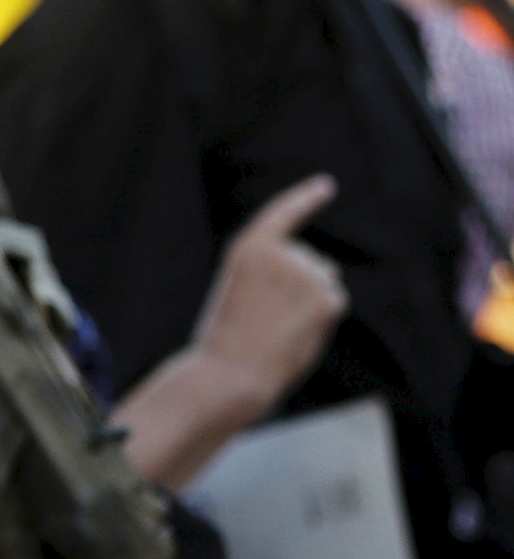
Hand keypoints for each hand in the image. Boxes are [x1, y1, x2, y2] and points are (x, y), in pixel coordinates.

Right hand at [194, 175, 345, 413]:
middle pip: (308, 259)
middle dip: (297, 282)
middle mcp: (282, 253)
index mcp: (248, 249)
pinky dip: (320, 316)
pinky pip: (333, 299)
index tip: (326, 185)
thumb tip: (328, 279)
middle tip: (264, 315)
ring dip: (308, 301)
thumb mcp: (240, 290)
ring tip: (277, 326)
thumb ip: (277, 274)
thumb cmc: (227, 338)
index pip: (283, 214)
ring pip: (322, 280)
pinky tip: (297, 332)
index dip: (305, 198)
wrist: (232, 373)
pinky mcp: (329, 298)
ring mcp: (308, 274)